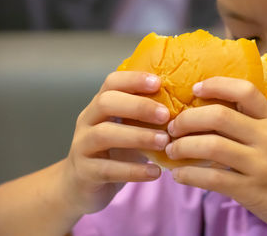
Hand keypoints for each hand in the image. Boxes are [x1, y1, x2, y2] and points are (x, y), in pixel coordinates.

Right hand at [63, 71, 169, 214]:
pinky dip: (134, 170)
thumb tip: (185, 106)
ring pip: (104, 135)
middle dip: (138, 106)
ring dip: (138, 136)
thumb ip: (145, 118)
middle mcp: (87, 121)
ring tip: (164, 142)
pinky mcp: (84, 173)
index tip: (159, 82)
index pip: (111, 82)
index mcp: (99, 106)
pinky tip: (156, 172)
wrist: (81, 187)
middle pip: (105, 102)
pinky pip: (108, 169)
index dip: (134, 79)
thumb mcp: (128, 130)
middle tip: (166, 114)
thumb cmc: (114, 153)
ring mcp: (82, 146)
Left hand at [165, 77, 266, 235]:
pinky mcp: (252, 191)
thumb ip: (253, 127)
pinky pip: (212, 179)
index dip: (216, 85)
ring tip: (171, 150)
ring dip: (182, 146)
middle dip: (187, 119)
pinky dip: (188, 176)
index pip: (244, 90)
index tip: (195, 88)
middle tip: (172, 127)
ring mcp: (260, 164)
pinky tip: (179, 175)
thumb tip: (211, 120)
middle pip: (219, 116)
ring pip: (211, 146)